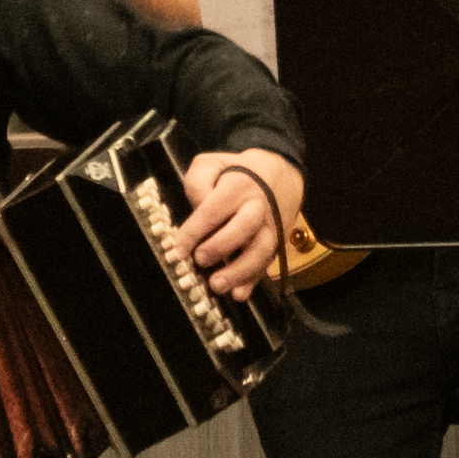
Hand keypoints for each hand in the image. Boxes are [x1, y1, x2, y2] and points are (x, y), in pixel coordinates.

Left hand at [174, 146, 313, 292]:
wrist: (280, 172)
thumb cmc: (237, 172)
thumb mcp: (211, 163)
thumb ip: (198, 181)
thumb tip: (197, 207)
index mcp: (238, 185)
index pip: (213, 210)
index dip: (193, 231)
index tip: (178, 249)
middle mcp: (258, 206)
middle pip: (243, 228)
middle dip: (220, 247)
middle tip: (199, 260)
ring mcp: (271, 226)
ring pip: (261, 250)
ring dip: (239, 271)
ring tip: (217, 285)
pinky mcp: (278, 242)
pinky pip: (268, 264)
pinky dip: (254, 281)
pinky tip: (239, 294)